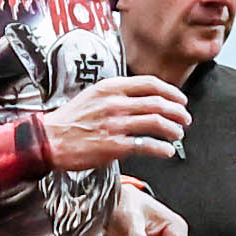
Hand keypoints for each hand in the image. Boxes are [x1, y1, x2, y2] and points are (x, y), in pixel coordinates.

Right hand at [44, 74, 194, 172]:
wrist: (49, 140)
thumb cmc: (70, 120)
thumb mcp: (93, 96)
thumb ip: (116, 94)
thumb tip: (142, 98)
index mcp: (110, 87)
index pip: (150, 84)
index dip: (171, 92)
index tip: (180, 100)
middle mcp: (115, 103)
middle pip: (158, 103)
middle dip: (178, 112)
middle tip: (185, 119)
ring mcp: (115, 124)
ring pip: (156, 123)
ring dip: (173, 130)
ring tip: (178, 135)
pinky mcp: (114, 146)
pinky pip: (146, 145)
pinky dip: (162, 149)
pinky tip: (167, 151)